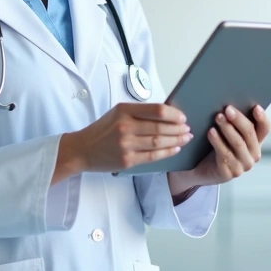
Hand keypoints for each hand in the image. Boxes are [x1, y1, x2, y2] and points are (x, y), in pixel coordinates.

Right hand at [53, 103, 191, 183]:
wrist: (82, 149)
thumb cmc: (102, 130)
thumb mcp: (117, 113)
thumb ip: (139, 112)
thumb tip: (167, 114)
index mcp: (124, 110)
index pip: (156, 110)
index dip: (173, 113)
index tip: (182, 117)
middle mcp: (125, 127)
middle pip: (160, 127)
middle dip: (178, 128)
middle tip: (188, 129)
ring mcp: (126, 145)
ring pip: (159, 142)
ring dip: (176, 140)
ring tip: (186, 138)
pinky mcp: (127, 160)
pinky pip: (153, 156)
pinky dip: (167, 152)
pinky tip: (175, 148)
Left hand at [168, 104, 270, 191]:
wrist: (201, 169)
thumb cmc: (217, 145)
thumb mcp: (227, 133)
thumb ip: (233, 122)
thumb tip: (229, 102)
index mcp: (256, 143)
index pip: (264, 129)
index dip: (262, 118)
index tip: (256, 107)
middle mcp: (253, 155)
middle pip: (249, 134)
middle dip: (238, 120)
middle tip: (227, 109)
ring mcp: (242, 166)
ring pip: (238, 144)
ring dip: (227, 129)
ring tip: (218, 117)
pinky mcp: (229, 173)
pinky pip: (224, 155)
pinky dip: (218, 142)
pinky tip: (211, 132)